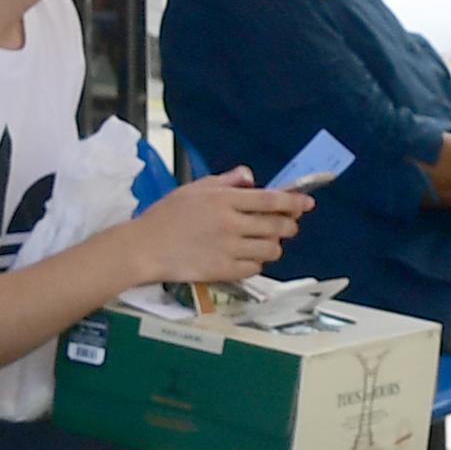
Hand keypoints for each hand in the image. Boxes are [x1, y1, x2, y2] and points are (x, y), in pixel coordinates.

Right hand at [128, 170, 311, 282]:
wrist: (143, 248)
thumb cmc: (166, 215)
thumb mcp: (194, 189)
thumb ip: (226, 181)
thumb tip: (251, 178)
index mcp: (225, 200)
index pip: (271, 199)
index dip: (294, 201)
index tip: (306, 203)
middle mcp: (232, 224)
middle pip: (278, 226)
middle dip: (289, 225)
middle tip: (286, 225)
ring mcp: (229, 249)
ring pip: (271, 249)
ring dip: (274, 245)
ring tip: (265, 242)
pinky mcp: (224, 271)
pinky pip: (256, 268)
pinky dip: (257, 262)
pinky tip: (248, 257)